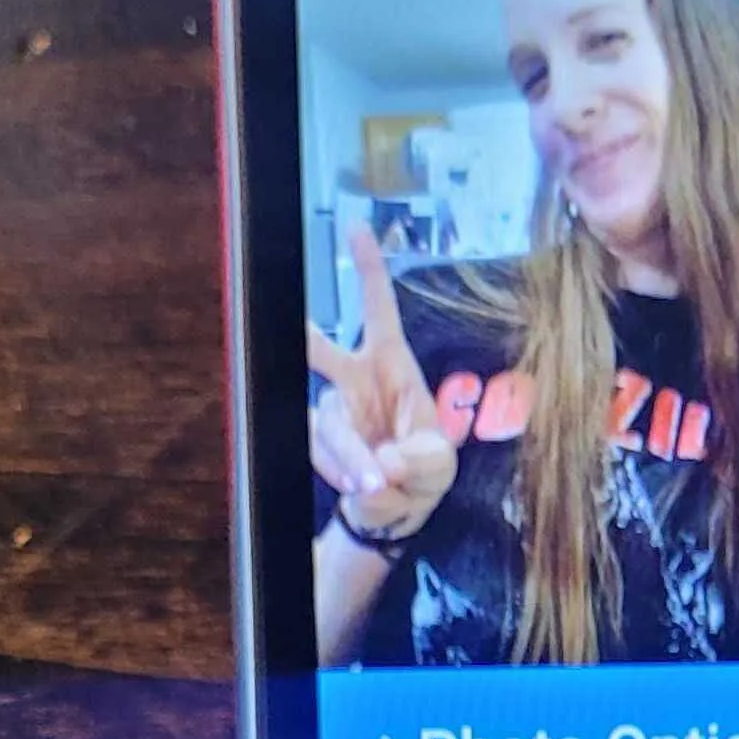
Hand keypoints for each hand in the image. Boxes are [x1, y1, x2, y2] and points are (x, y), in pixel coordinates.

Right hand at [308, 225, 457, 543]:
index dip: (367, 270)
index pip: (378, 309)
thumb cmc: (422, 468)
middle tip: (299, 329)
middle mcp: (354, 379)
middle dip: (307, 338)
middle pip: (319, 351)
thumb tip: (385, 462)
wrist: (398, 510)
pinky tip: (367, 489)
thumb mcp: (438, 463)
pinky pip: (324, 457)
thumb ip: (420, 459)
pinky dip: (347, 476)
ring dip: (351, 456)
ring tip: (378, 484)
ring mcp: (332, 411)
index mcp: (391, 364)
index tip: (354, 228)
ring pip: (329, 424)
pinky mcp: (320, 444)